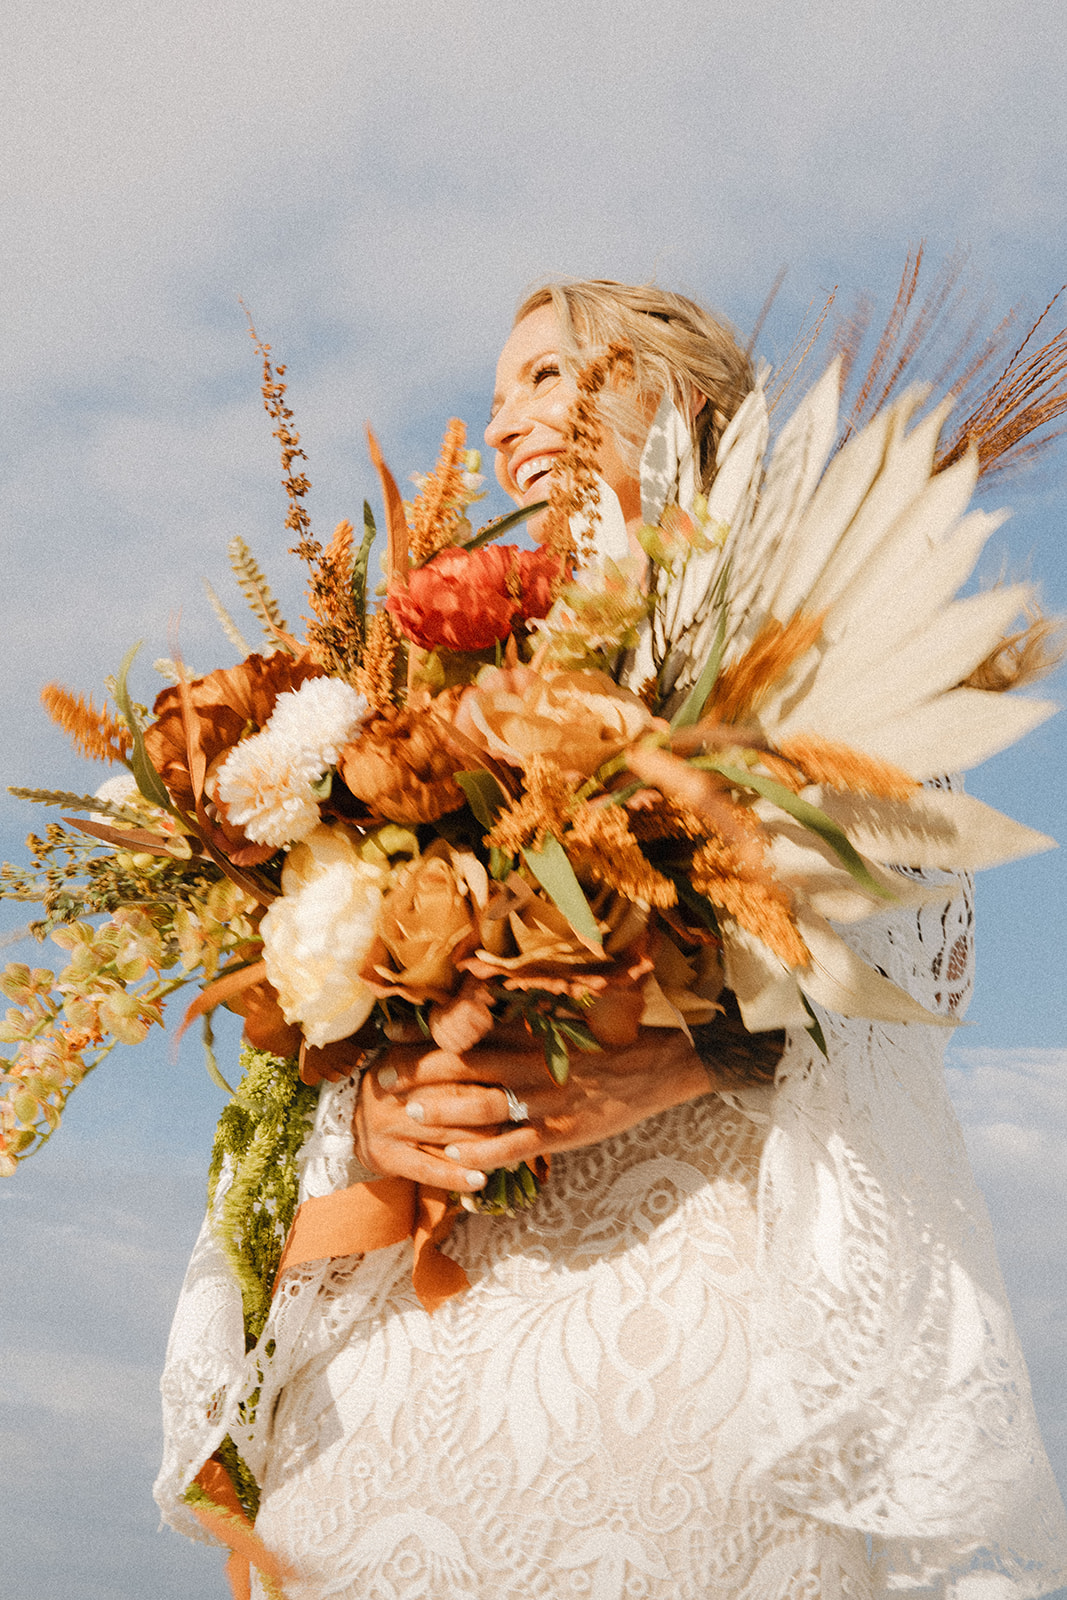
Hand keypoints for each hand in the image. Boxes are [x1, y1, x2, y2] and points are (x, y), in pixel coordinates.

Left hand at [353, 1026, 712, 1193]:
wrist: (660, 1066)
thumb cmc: (609, 1042)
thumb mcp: (563, 1026)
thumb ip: (521, 1026)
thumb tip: (477, 1018)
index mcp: (531, 1036)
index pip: (469, 1036)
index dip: (426, 1039)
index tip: (390, 1039)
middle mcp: (534, 1065)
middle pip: (466, 1068)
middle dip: (421, 1074)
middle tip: (383, 1081)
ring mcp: (547, 1101)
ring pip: (484, 1105)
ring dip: (444, 1110)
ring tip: (410, 1115)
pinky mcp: (563, 1133)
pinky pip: (515, 1145)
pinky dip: (484, 1152)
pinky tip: (457, 1157)